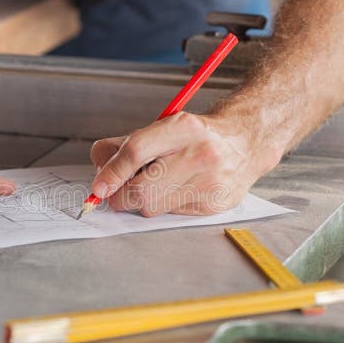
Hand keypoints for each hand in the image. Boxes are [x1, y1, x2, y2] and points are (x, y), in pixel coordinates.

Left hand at [89, 109, 282, 216]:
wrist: (246, 142)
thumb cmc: (197, 136)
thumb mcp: (163, 128)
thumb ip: (126, 144)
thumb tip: (99, 167)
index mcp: (182, 128)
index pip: (136, 151)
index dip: (111, 173)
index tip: (98, 188)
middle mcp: (199, 154)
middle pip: (142, 190)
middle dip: (122, 196)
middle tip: (120, 192)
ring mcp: (210, 182)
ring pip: (153, 207)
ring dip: (145, 201)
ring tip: (159, 183)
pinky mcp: (214, 205)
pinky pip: (172, 215)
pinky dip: (166, 205)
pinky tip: (180, 189)